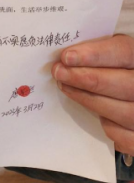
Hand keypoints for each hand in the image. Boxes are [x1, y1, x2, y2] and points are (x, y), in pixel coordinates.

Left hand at [52, 34, 133, 155]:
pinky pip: (123, 136)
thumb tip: (68, 55)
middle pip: (123, 84)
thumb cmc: (118, 69)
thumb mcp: (113, 53)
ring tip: (66, 87)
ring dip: (88, 100)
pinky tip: (95, 113)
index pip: (123, 52)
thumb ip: (97, 50)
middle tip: (59, 73)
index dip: (95, 54)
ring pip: (122, 111)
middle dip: (85, 78)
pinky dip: (108, 126)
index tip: (67, 57)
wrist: (130, 94)